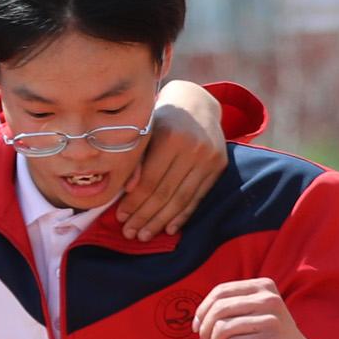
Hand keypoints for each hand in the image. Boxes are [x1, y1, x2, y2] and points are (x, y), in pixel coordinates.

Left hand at [116, 83, 227, 239]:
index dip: (134, 202)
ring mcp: (209, 158)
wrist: (197, 104)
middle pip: (165, 193)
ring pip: (181, 199)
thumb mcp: (146, 131)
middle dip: (144, 216)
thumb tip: (128, 190)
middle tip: (129, 233)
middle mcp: (194, 148)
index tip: (119, 217)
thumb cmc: (163, 119)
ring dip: (161, 221)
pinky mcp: (219, 167)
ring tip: (144, 235)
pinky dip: (182, 216)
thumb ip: (137, 160)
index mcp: (171, 137)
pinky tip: (169, 229)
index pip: (150, 180)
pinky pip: (197, 198)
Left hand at [196, 278, 320, 338]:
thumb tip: (197, 316)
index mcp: (263, 286)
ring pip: (223, 328)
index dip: (202, 310)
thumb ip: (233, 307)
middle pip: (219, 309)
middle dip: (205, 330)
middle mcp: (269, 298)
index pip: (220, 291)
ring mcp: (272, 319)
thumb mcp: (255, 314)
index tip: (197, 328)